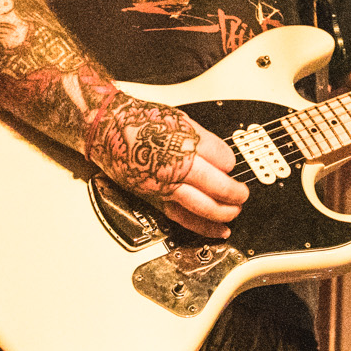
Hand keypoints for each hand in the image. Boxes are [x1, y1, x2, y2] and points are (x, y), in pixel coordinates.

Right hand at [84, 93, 247, 237]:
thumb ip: (203, 140)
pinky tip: (217, 230)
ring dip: (223, 212)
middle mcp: (174, 167)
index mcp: (183, 144)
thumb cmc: (139, 122)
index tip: (230, 164)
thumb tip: (222, 157)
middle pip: (216, 186)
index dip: (230, 163)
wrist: (107, 130)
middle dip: (235, 193)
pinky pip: (181, 217)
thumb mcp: (179, 120)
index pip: (222, 159)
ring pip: (201, 206)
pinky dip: (202, 226)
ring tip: (235, 212)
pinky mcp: (153, 198)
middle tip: (243, 194)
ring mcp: (163, 185)